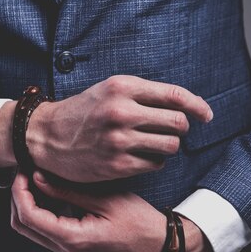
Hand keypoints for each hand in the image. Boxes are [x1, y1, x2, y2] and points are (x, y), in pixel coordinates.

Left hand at [10, 170, 210, 251]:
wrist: (161, 247)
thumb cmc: (140, 222)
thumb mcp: (106, 199)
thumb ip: (68, 190)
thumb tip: (38, 177)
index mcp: (72, 238)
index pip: (28, 216)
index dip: (19, 191)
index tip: (25, 170)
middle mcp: (65, 250)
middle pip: (22, 225)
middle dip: (18, 197)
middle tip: (27, 172)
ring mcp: (69, 251)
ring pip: (32, 229)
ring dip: (29, 203)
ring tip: (39, 177)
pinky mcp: (75, 248)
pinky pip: (47, 230)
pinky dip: (42, 210)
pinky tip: (54, 191)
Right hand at [26, 75, 212, 181]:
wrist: (44, 136)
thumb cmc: (81, 112)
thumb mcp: (108, 90)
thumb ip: (143, 94)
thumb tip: (185, 105)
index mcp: (122, 87)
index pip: (175, 95)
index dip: (197, 106)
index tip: (206, 115)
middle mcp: (122, 112)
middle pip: (178, 122)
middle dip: (180, 128)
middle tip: (172, 130)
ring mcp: (119, 140)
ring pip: (170, 145)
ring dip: (168, 145)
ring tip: (153, 143)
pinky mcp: (116, 164)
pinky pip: (155, 164)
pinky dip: (154, 161)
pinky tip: (141, 156)